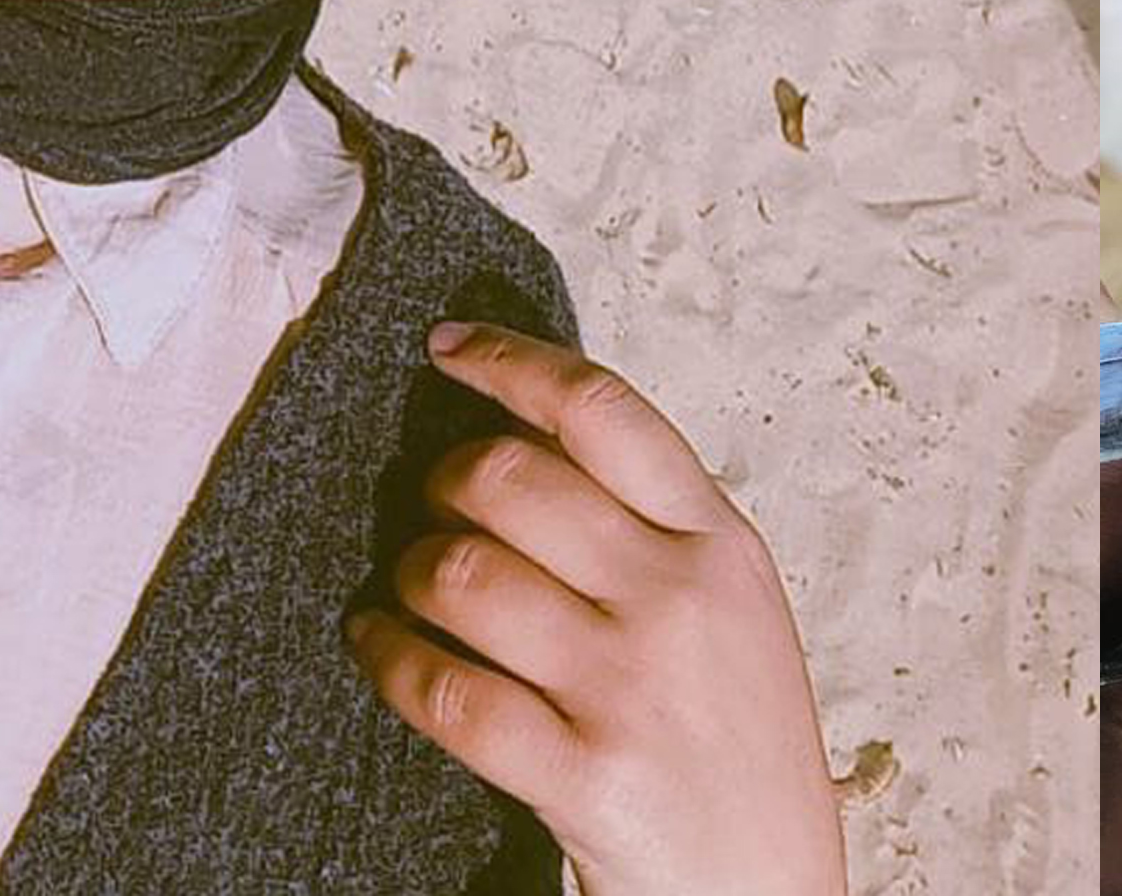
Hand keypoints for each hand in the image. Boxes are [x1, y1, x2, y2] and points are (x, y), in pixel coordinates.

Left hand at [347, 323, 844, 895]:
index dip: (511, 361)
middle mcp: (679, 598)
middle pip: (513, 478)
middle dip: (443, 481)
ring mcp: (630, 686)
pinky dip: (388, 661)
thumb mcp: (736, 616)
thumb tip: (531, 444)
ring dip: (411, 572)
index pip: (605, 410)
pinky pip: (445, 691)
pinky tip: (378, 653)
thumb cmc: (743, 756)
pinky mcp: (583, 775)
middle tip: (430, 505)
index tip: (448, 347)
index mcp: (723, 545)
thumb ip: (659, 534)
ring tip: (410, 589)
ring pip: (464, 573)